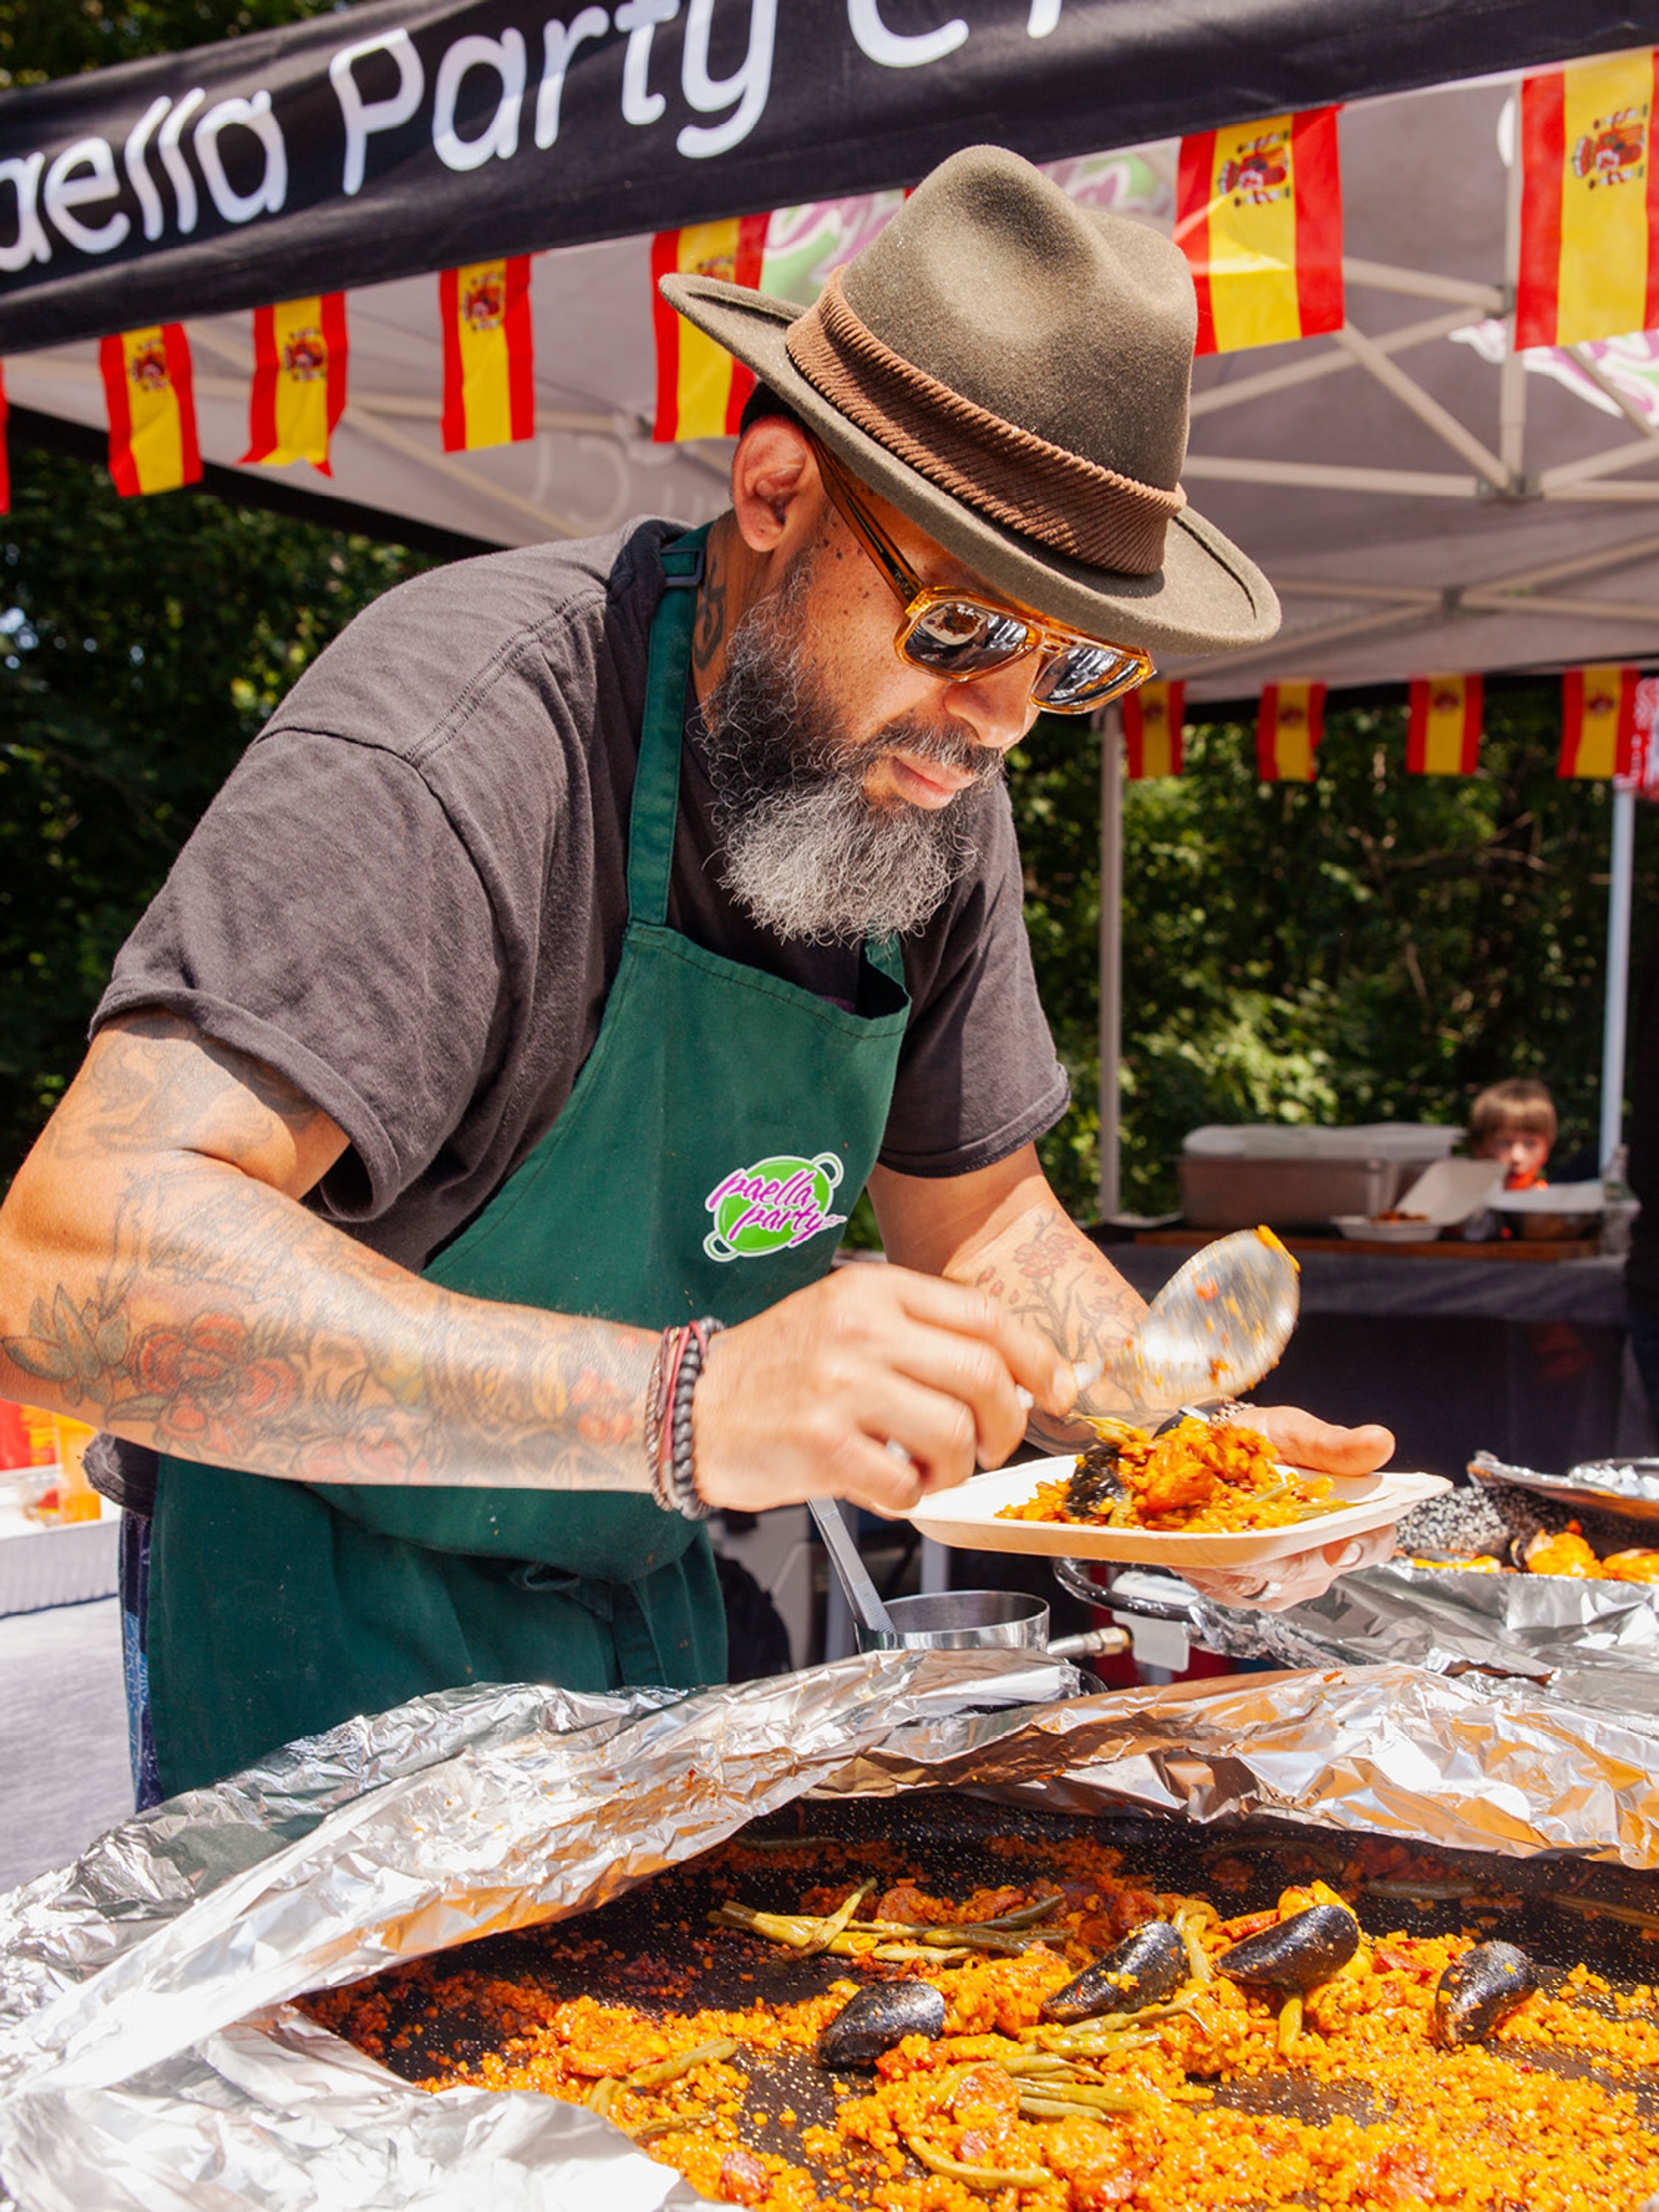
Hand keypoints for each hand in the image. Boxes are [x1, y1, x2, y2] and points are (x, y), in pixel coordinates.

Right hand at [691, 1264, 1075, 1515]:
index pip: (984, 1316)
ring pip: (954, 1433)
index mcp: (874, 1292)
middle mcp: (861, 1332)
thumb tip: (1016, 1377)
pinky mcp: (823, 1446)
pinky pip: (906, 1484)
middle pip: (982, 1376)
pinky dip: (912, 1498)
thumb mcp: (845, 1319)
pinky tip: (889, 1488)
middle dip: (1006, 1423)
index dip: (1037, 1358)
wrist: (688, 1406)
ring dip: (958, 1467)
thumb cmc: (777, 1369)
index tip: (1059, 1389)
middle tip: (991, 1447)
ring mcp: (841, 1388)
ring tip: (930, 1471)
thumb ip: (920, 1336)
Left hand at [1181, 1403, 1397, 1612]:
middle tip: (1242, 1528)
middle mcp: (1318, 1560)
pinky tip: (1193, 1541)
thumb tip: (1380, 1442)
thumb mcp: (1295, 1432)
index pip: (1373, 1542)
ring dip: (1232, 1558)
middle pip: (1304, 1569)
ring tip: (1209, 1529)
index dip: (1362, 1547)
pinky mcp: (1240, 1591)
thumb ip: (1333, 1444)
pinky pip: (1224, 1587)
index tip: (1340, 1545)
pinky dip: (1206, 1563)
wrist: (1212, 1453)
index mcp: (1347, 1519)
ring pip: (1260, 1582)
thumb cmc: (1262, 1443)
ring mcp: (1280, 1582)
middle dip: (1272, 1552)